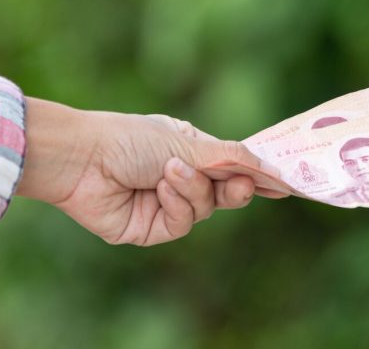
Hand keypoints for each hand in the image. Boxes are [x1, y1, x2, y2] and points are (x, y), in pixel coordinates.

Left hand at [18, 98, 290, 245]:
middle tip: (244, 184)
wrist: (83, 158)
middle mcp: (183, 178)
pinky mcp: (151, 229)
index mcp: (192, 151)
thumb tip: (268, 166)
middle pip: (226, 193)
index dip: (257, 174)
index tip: (285, 183)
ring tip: (171, 172)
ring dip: (193, 189)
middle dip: (237, 187)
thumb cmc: (132, 138)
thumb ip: (229, 158)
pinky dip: (176, 205)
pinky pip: (182, 223)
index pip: (233, 166)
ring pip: (206, 208)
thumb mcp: (187, 143)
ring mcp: (167, 205)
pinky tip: (161, 188)